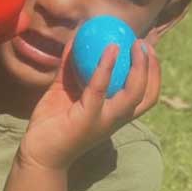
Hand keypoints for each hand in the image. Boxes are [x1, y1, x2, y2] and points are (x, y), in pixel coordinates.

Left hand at [20, 40, 160, 170]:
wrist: (38, 152)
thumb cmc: (52, 121)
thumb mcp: (65, 88)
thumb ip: (72, 66)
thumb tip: (77, 37)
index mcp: (115, 113)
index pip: (145, 94)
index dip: (153, 72)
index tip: (149, 48)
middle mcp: (115, 119)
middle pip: (148, 95)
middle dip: (153, 68)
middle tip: (144, 44)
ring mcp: (104, 121)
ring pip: (134, 94)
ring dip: (140, 68)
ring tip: (135, 45)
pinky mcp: (87, 119)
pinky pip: (100, 88)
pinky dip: (106, 67)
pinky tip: (111, 49)